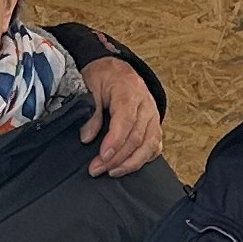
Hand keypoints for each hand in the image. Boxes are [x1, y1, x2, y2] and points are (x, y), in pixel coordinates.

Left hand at [75, 55, 162, 175]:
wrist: (117, 69)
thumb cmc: (102, 77)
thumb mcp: (90, 86)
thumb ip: (90, 112)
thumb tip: (87, 137)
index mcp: (129, 90)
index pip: (126, 120)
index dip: (115, 141)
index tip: (102, 157)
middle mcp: (146, 104)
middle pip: (137, 136)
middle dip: (117, 157)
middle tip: (96, 169)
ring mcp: (153, 115)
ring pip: (149, 144)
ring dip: (130, 163)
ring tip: (112, 172)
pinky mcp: (155, 124)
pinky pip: (155, 145)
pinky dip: (144, 158)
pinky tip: (130, 166)